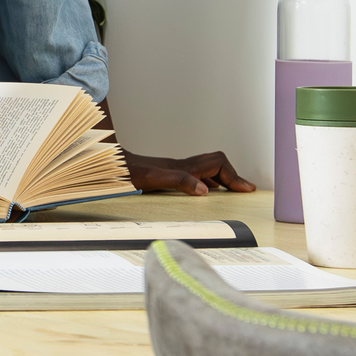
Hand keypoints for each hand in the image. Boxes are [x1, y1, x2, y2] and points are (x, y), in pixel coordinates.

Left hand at [126, 149, 255, 196]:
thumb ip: (179, 181)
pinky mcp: (168, 174)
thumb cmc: (127, 172)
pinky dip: (208, 181)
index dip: (234, 177)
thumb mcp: (153, 179)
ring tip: (234, 190)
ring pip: (207, 168)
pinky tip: (205, 192)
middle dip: (233, 175)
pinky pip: (196, 175)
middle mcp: (182, 166)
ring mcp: (176, 169)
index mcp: (183, 167)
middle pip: (217, 163)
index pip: (218, 165)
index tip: (246, 190)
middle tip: (245, 189)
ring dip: (222, 177)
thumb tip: (204, 190)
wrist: (110, 165)